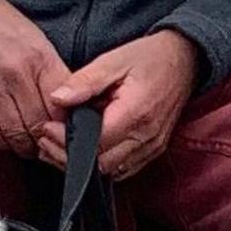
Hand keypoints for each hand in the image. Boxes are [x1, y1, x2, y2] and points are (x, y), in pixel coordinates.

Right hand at [0, 0, 65, 157]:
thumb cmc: (0, 25)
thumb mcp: (38, 41)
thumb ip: (53, 75)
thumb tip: (69, 108)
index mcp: (39, 58)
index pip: (63, 106)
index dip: (68, 126)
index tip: (67, 132)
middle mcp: (16, 73)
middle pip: (40, 123)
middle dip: (48, 140)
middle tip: (49, 144)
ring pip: (16, 133)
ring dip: (25, 146)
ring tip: (29, 145)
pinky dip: (1, 141)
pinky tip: (7, 139)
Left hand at [45, 29, 201, 178]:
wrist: (184, 60)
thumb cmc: (149, 58)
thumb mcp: (113, 60)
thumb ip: (84, 81)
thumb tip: (57, 99)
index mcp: (136, 113)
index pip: (94, 143)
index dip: (65, 141)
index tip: (46, 128)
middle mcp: (146, 136)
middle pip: (100, 165)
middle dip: (68, 157)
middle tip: (46, 140)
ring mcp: (152, 147)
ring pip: (111, 172)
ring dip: (83, 164)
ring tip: (61, 145)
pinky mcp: (153, 150)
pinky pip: (123, 170)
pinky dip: (101, 164)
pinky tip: (85, 149)